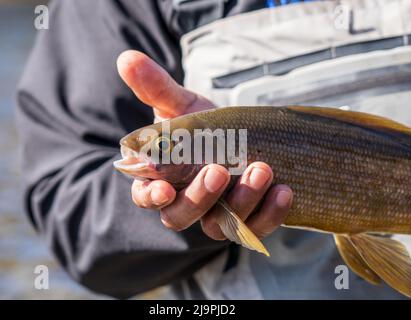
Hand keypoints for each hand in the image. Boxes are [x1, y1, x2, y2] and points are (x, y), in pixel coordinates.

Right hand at [117, 50, 292, 239]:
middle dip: (199, 197)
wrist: (242, 137)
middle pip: (180, 216)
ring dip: (241, 202)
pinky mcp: (247, 220)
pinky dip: (270, 214)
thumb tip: (126, 58)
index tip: (163, 188)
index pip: (146, 196)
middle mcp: (186, 203)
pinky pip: (255, 228)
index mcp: (161, 179)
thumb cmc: (202, 126)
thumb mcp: (181, 105)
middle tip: (218, 170)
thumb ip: (155, 87)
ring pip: (219, 225)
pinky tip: (284, 191)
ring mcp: (217, 216)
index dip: (151, 196)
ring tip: (261, 169)